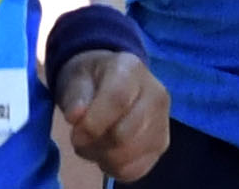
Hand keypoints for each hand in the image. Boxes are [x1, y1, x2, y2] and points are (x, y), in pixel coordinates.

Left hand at [50, 44, 170, 178]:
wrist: (111, 82)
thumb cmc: (90, 80)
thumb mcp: (76, 79)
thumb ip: (75, 97)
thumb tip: (75, 117)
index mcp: (131, 69)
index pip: (118, 100)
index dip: (93, 123)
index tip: (75, 134)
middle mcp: (156, 94)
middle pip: (124, 134)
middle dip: (95, 142)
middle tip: (80, 137)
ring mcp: (163, 121)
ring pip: (129, 156)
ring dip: (102, 156)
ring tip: (93, 143)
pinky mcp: (161, 145)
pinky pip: (135, 170)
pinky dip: (114, 168)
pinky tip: (107, 152)